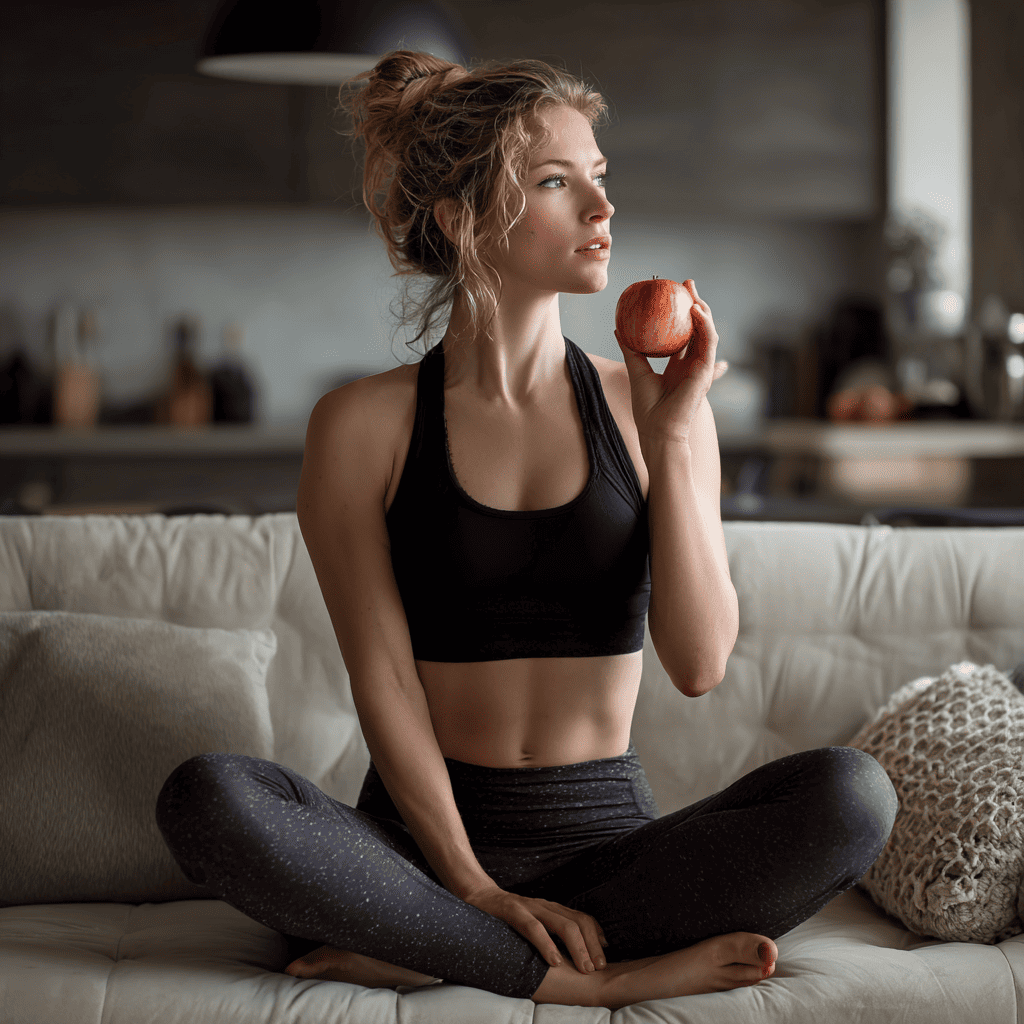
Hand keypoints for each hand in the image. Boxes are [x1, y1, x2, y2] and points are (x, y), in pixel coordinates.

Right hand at [461, 885, 608, 972]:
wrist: (477, 896)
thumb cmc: (507, 917)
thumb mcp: (535, 923)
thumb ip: (552, 933)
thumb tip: (577, 954)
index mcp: (552, 910)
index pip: (583, 919)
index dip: (596, 938)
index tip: (603, 959)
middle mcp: (545, 906)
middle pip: (578, 922)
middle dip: (592, 946)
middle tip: (598, 968)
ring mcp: (530, 907)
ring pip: (562, 924)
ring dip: (577, 947)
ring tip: (584, 967)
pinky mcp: (513, 911)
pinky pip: (533, 927)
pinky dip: (546, 944)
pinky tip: (554, 960)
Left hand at [614, 279, 727, 450]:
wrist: (657, 430)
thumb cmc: (647, 408)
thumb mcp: (637, 372)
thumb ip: (631, 350)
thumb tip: (619, 329)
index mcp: (679, 364)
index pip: (684, 333)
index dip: (682, 313)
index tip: (673, 294)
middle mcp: (692, 363)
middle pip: (698, 328)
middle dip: (696, 304)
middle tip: (685, 284)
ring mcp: (701, 367)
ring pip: (707, 332)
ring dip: (702, 309)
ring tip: (692, 292)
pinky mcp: (705, 371)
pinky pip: (708, 342)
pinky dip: (704, 325)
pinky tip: (695, 311)